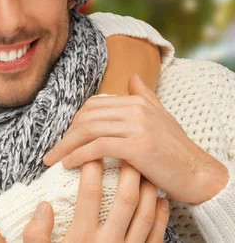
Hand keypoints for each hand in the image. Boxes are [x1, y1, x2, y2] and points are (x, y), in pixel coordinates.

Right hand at [22, 160, 169, 242]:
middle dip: (126, 171)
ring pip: (146, 214)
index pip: (89, 193)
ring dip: (147, 188)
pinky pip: (156, 236)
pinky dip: (160, 215)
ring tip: (143, 167)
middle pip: (125, 199)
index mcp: (81, 238)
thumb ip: (35, 233)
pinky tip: (159, 199)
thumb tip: (45, 205)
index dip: (90, 167)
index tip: (89, 149)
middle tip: (124, 149)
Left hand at [43, 75, 227, 203]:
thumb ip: (144, 96)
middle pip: (87, 116)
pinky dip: (79, 155)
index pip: (93, 106)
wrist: (200, 174)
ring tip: (53, 159)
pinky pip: (98, 147)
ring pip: (89, 130)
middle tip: (52, 151)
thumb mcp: (161, 117)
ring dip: (66, 146)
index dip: (75, 122)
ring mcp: (137, 126)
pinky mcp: (138, 146)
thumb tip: (132, 77)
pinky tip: (68, 164)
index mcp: (137, 100)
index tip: (64, 138)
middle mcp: (136, 108)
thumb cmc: (177, 150)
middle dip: (66, 134)